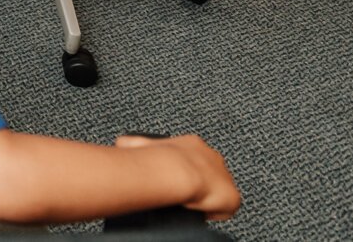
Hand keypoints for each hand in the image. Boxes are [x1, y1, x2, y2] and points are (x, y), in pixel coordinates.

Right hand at [114, 135, 240, 220]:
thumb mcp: (138, 144)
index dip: (185, 169)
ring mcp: (224, 176)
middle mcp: (212, 157)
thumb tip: (121, 142)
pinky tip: (197, 211)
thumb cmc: (156, 159)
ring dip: (205, 196)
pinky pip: (224, 208)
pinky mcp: (231, 196)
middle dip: (197, 182)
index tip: (175, 177)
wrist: (176, 171)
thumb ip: (134, 143)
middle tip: (183, 193)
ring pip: (217, 189)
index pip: (194, 156)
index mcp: (193, 143)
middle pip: (209, 172)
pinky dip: (211, 211)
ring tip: (189, 202)